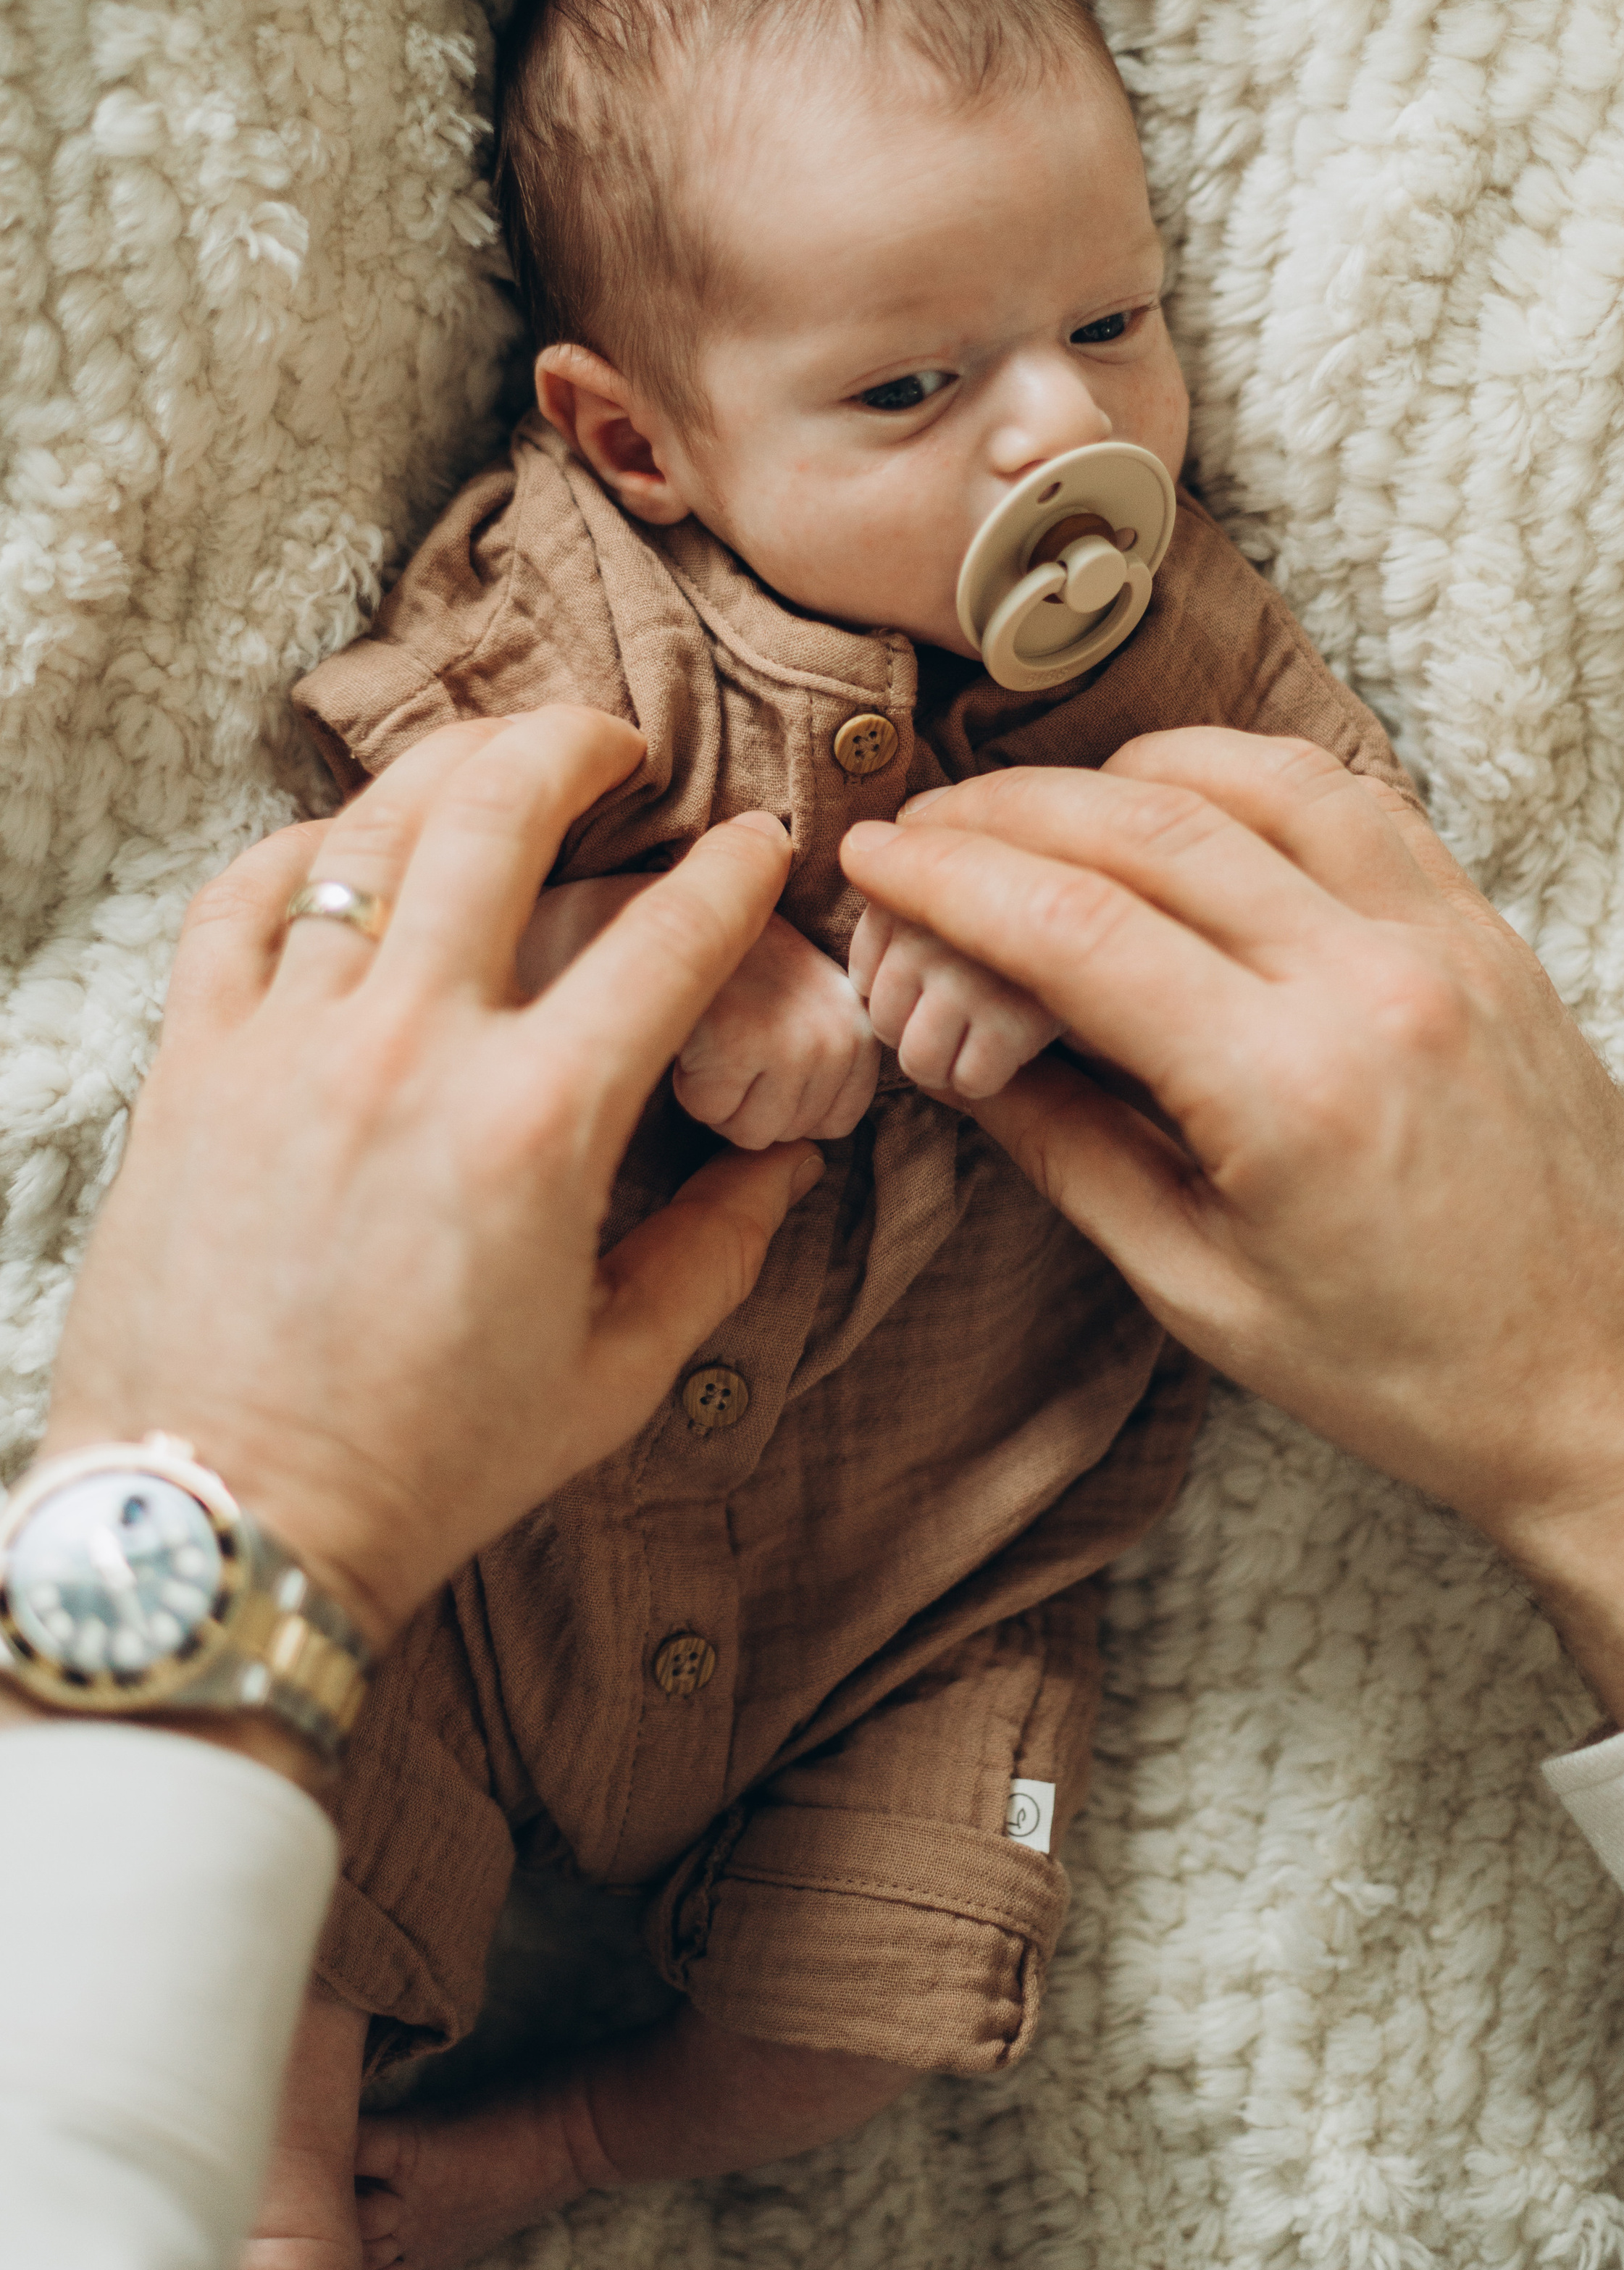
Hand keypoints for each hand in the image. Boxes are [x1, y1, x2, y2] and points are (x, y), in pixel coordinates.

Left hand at [34, 709, 823, 1659]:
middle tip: (617, 748)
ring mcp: (287, 1043)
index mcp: (540, 1125)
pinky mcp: (191, 1065)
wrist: (227, 1525)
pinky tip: (343, 849)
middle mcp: (413, 1050)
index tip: (758, 842)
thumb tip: (786, 1165)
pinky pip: (236, 902)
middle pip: (502, 808)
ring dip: (449, 763)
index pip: (671, 938)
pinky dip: (298, 849)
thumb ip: (717, 1253)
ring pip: (370, 828)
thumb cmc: (425, 1467)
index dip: (735, 871)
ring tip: (494, 757)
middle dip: (579, 744)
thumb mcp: (613, 1378)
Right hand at [672, 912, 879, 1146]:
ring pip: (749, 1132)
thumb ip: (827, 1065)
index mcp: (862, 1031)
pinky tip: (697, 1033)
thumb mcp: (810, 1003)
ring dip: (720, 1098)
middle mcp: (840, 1039)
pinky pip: (709, 1111)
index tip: (766, 1057)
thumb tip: (810, 1162)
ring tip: (718, 1037)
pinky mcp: (742, 1045)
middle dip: (749, 1102)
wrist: (692, 904)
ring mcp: (795, 1043)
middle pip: (789, 1133)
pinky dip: (690, 1083)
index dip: (789, 1105)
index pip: (836, 1124)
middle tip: (735, 1039)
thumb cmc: (744, 961)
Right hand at [839, 728, 1623, 1724]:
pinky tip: (1188, 809)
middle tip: (922, 828)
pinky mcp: (1488, 931)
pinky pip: (1354, 800)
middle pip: (1146, 826)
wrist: (1610, 1387)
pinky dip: (1249, 781)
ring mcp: (1445, 940)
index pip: (1075, 926)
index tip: (873, 859)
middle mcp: (1371, 983)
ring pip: (1253, 778)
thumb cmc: (1407, 1373)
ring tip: (1041, 812)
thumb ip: (1070, 1150)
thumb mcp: (1201, 1293)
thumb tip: (961, 1045)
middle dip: (1005, 813)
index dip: (950, 880)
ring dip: (1123, 773)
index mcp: (1289, 1090)